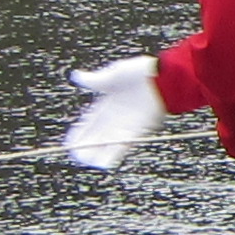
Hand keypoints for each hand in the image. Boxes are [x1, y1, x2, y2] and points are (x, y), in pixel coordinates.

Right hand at [63, 54, 166, 170]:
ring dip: (98, 152)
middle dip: (86, 145)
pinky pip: (123, 143)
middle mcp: (117, 116)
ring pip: (109, 142)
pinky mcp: (139, 129)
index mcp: (109, 103)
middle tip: (74, 155)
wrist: (165, 75)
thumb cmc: (142, 73)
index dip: (80, 132)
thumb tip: (76, 77)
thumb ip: (96, 81)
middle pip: (98, 134)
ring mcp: (127, 123)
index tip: (69, 142)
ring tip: (86, 161)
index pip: (90, 121)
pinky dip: (114, 153)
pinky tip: (103, 162)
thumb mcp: (114, 74)